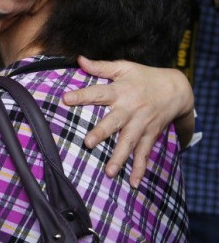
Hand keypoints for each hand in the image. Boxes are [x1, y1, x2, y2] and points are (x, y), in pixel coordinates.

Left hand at [62, 56, 192, 186]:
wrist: (177, 89)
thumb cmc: (144, 77)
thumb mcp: (124, 67)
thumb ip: (100, 66)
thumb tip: (78, 59)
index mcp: (120, 91)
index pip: (98, 92)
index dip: (82, 95)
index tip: (65, 98)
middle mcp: (130, 109)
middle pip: (114, 122)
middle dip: (102, 132)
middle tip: (88, 142)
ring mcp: (141, 124)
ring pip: (129, 142)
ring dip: (119, 158)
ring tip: (109, 172)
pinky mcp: (150, 135)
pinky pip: (144, 154)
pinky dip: (139, 169)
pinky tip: (132, 183)